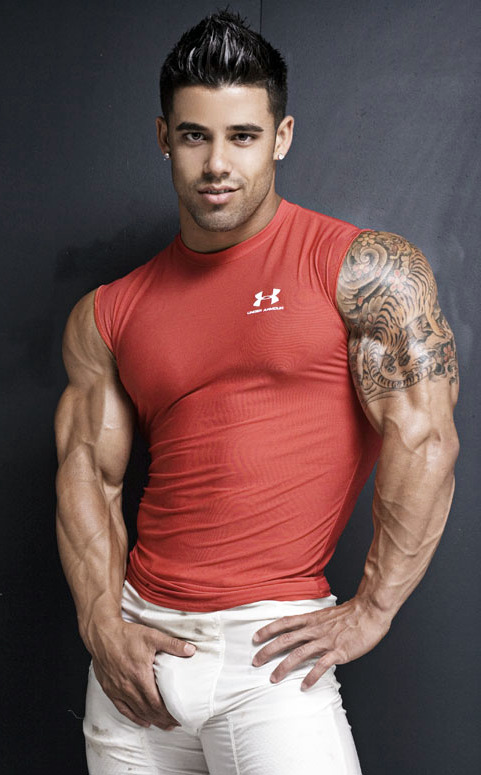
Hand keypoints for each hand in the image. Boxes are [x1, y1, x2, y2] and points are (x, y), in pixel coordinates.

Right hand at [89, 617, 195, 728]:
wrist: (102, 634)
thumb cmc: (126, 635)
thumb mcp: (152, 636)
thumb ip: (172, 645)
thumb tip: (191, 650)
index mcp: (140, 676)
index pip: (157, 702)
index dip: (168, 712)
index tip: (179, 716)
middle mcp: (128, 687)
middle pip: (148, 710)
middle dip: (163, 719)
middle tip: (175, 723)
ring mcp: (118, 690)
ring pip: (137, 711)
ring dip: (151, 720)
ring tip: (164, 725)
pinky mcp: (110, 690)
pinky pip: (122, 709)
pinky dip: (134, 717)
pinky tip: (143, 721)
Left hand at [251, 597, 390, 689]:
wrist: (370, 612)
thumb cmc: (351, 614)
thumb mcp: (327, 615)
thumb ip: (315, 623)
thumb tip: (304, 631)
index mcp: (312, 619)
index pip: (285, 622)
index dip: (268, 629)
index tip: (255, 638)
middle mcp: (315, 629)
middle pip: (286, 639)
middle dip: (268, 650)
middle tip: (255, 661)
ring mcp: (326, 641)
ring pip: (299, 653)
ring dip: (283, 667)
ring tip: (273, 678)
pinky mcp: (338, 651)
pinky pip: (321, 665)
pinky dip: (311, 676)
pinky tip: (304, 686)